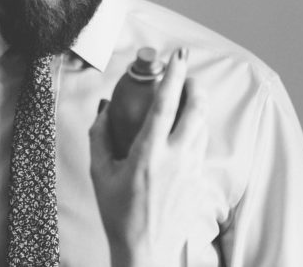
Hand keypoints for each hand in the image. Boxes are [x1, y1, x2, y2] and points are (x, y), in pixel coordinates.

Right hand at [89, 48, 208, 266]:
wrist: (146, 252)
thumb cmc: (119, 215)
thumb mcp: (99, 174)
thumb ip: (99, 136)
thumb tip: (104, 108)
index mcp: (148, 153)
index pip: (166, 104)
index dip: (173, 75)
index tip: (177, 55)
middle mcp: (175, 158)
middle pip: (197, 109)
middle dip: (195, 85)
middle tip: (186, 74)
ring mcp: (191, 170)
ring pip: (203, 126)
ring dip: (198, 106)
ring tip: (187, 97)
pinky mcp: (199, 181)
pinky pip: (202, 146)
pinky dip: (196, 130)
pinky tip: (185, 130)